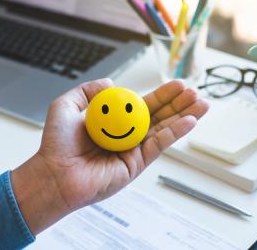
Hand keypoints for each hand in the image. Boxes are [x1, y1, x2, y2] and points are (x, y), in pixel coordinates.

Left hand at [11, 78, 207, 233]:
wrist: (54, 173)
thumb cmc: (56, 144)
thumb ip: (86, 90)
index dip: (162, 95)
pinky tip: (190, 122)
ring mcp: (133, 151)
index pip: (144, 105)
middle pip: (159, 117)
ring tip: (202, 104)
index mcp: (114, 122)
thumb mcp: (66, 106)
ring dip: (184, 117)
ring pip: (164, 130)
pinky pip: (158, 145)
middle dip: (179, 104)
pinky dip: (175, 133)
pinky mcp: (136, 165)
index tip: (178, 84)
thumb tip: (111, 83)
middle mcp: (126, 136)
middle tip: (195, 92)